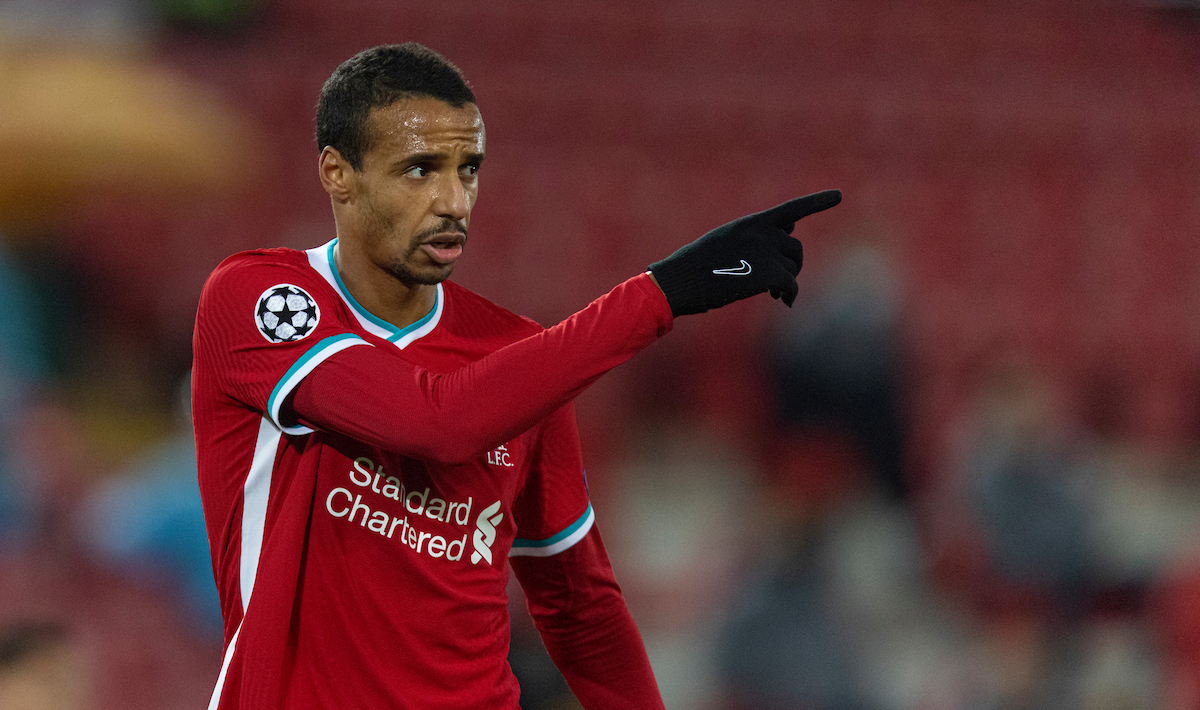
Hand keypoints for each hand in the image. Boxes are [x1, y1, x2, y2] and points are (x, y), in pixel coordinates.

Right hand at [647, 190, 841, 316]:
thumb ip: (755, 237)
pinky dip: (789, 294)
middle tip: (780, 281)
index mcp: (751, 223)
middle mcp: (762, 233)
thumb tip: (789, 233)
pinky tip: (784, 302)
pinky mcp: (768, 273)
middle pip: (795, 247)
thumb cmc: (695, 266)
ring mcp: (766, 252)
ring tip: (774, 291)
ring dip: (787, 279)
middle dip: (792, 263)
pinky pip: (791, 284)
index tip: (839, 195)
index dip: (817, 202)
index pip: (791, 209)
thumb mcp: (725, 242)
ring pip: (793, 266)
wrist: (679, 281)